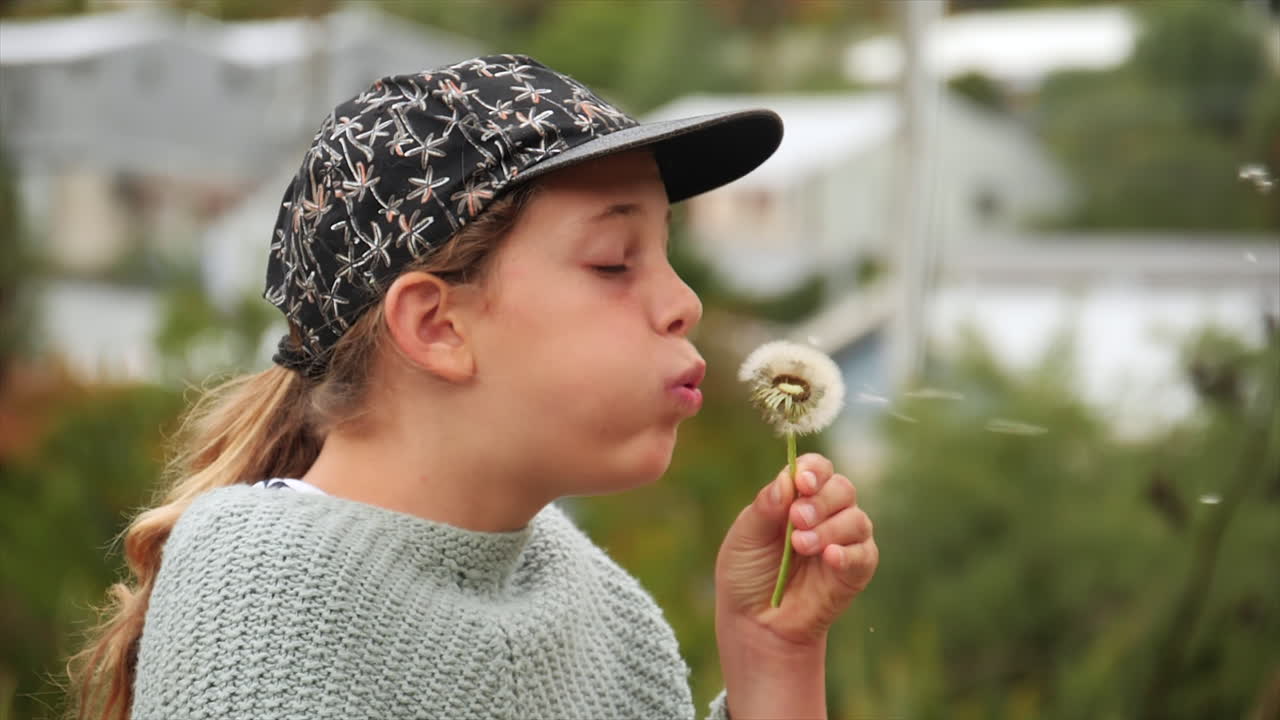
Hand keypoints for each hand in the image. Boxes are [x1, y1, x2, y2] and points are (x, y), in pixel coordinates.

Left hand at [715, 453, 877, 645]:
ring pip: (856, 519)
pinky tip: (829, 557)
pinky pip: (865, 554)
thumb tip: (787, 478)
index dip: (813, 470)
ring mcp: (844, 541)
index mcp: (798, 498)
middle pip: (841, 488)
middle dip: (820, 500)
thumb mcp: (745, 536)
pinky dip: (848, 553)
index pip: (816, 469)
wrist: (755, 622)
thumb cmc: (747, 574)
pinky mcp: (856, 571)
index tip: (801, 482)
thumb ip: (765, 507)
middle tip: (797, 519)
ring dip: (829, 529)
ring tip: (800, 545)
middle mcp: (827, 513)